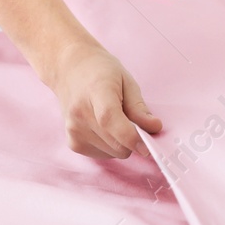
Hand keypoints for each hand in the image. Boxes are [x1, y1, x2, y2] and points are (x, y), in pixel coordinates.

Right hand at [46, 39, 161, 158]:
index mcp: (96, 92)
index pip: (110, 120)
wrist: (70, 69)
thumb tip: (155, 128)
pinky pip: (103, 155)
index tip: (147, 146)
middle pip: (115, 143)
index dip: (130, 137)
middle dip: (132, 139)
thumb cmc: (101, 72)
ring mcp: (74, 131)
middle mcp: (80, 114)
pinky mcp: (73, 143)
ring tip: (113, 119)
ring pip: (112, 153)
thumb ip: (139, 107)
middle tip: (132, 120)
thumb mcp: (126, 81)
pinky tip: (104, 127)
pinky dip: (110, 146)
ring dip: (121, 142)